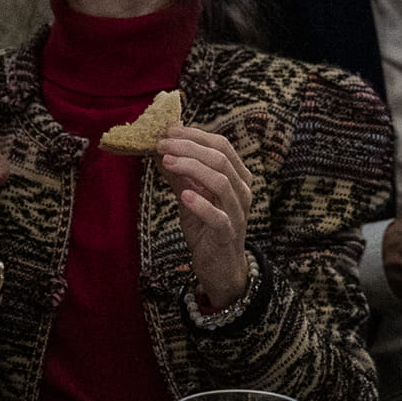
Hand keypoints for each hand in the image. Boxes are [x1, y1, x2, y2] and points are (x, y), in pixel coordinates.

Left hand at [158, 125, 252, 309]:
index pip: (221, 145)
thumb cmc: (206, 229)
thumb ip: (179, 175)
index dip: (194, 135)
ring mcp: (238, 212)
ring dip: (192, 168)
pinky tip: (184, 195)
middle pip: (220, 158)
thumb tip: (159, 150)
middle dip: (188, 147)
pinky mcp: (228, 234)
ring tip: (167, 162)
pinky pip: (218, 216)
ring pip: (221, 181)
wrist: (219, 268)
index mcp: (237, 177)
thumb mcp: (189, 197)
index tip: (168, 131)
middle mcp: (242, 191)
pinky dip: (201, 204)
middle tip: (162, 144)